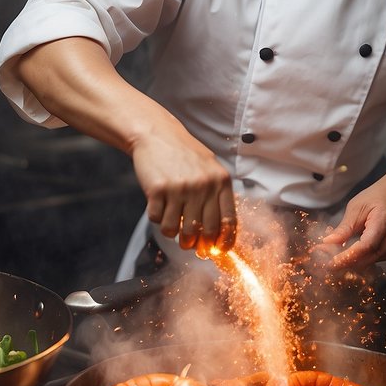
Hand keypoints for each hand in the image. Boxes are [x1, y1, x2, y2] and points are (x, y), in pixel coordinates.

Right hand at [130, 130, 236, 253]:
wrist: (156, 134)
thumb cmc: (184, 154)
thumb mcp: (209, 169)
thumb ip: (216, 197)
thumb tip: (218, 234)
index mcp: (220, 182)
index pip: (228, 222)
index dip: (223, 242)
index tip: (217, 251)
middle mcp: (203, 186)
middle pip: (204, 232)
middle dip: (196, 245)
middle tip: (190, 244)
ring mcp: (180, 188)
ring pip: (178, 231)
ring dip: (174, 235)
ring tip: (171, 224)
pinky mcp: (157, 190)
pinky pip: (158, 220)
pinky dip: (157, 219)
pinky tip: (158, 206)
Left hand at [321, 174, 385, 270]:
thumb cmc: (377, 195)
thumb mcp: (356, 207)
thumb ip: (344, 227)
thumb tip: (328, 242)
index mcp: (385, 219)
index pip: (365, 247)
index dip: (347, 258)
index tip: (331, 263)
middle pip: (371, 257)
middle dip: (349, 262)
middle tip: (331, 260)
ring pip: (376, 260)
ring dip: (358, 261)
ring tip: (343, 252)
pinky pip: (383, 257)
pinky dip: (369, 257)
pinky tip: (359, 250)